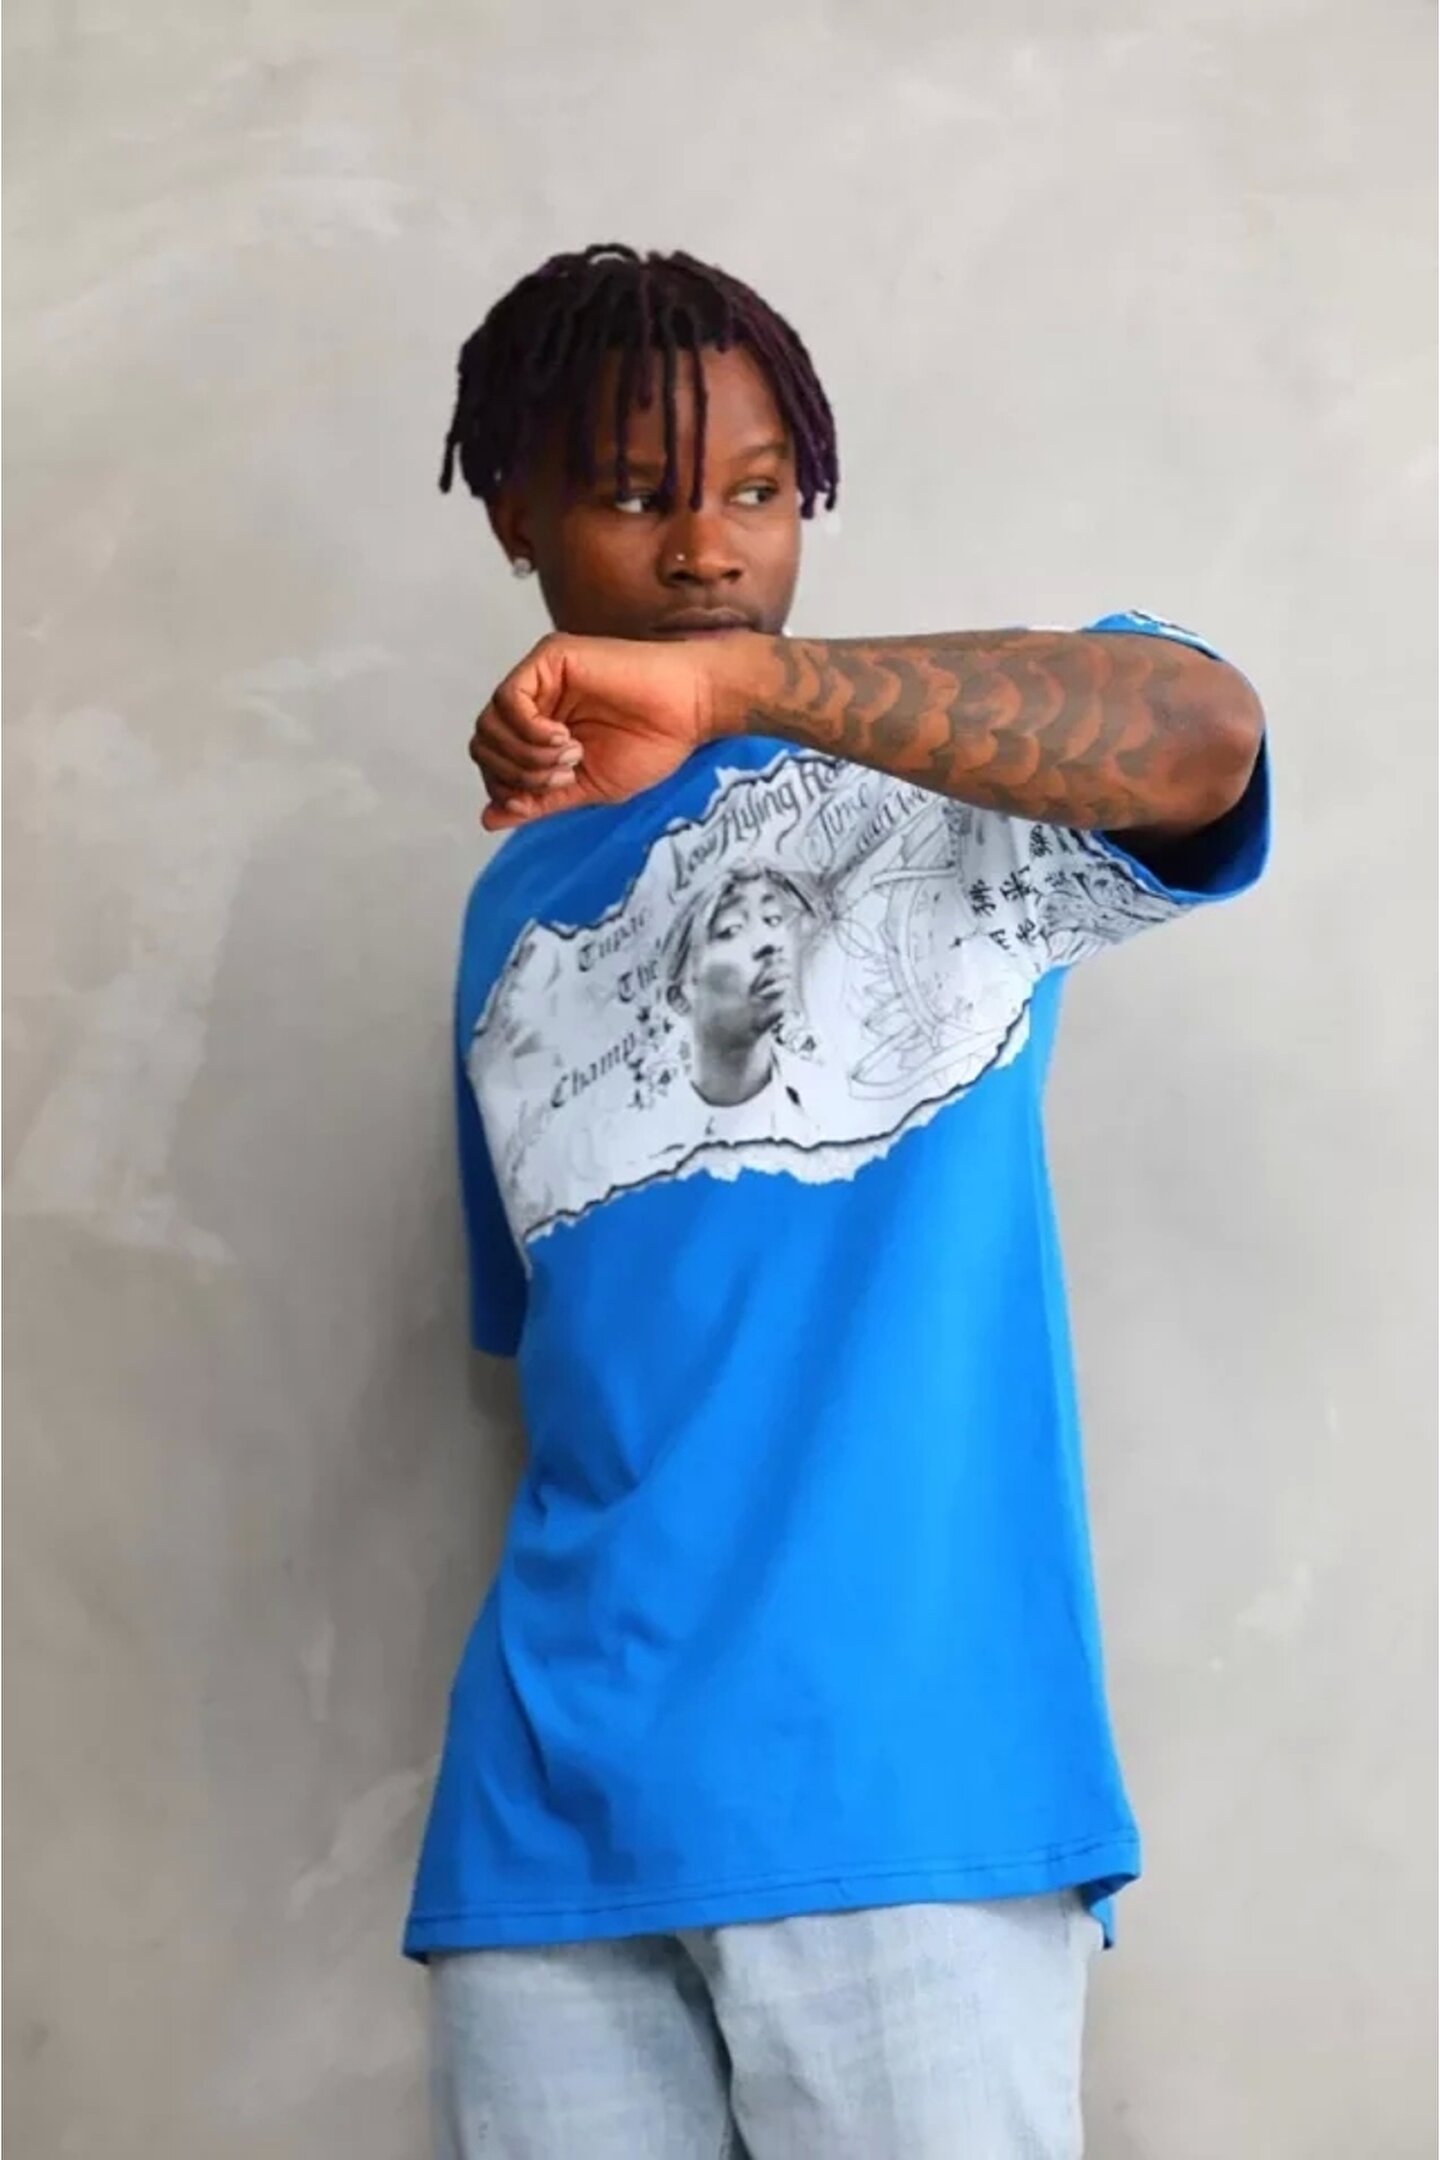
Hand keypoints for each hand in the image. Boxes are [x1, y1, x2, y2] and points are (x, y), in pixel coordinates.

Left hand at [469, 632, 752, 833]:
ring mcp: (539, 677)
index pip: (492, 760)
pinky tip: (564, 738)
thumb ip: (539, 801)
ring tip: (570, 758)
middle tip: (565, 776)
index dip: (508, 787)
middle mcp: (534, 700)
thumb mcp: (586, 787)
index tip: (555, 792)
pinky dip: (529, 730)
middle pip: (484, 742)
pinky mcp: (549, 658)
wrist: (688, 711)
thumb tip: (488, 819)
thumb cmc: (652, 745)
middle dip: (517, 773)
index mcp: (540, 729)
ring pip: (490, 724)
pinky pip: (509, 700)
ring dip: (527, 754)